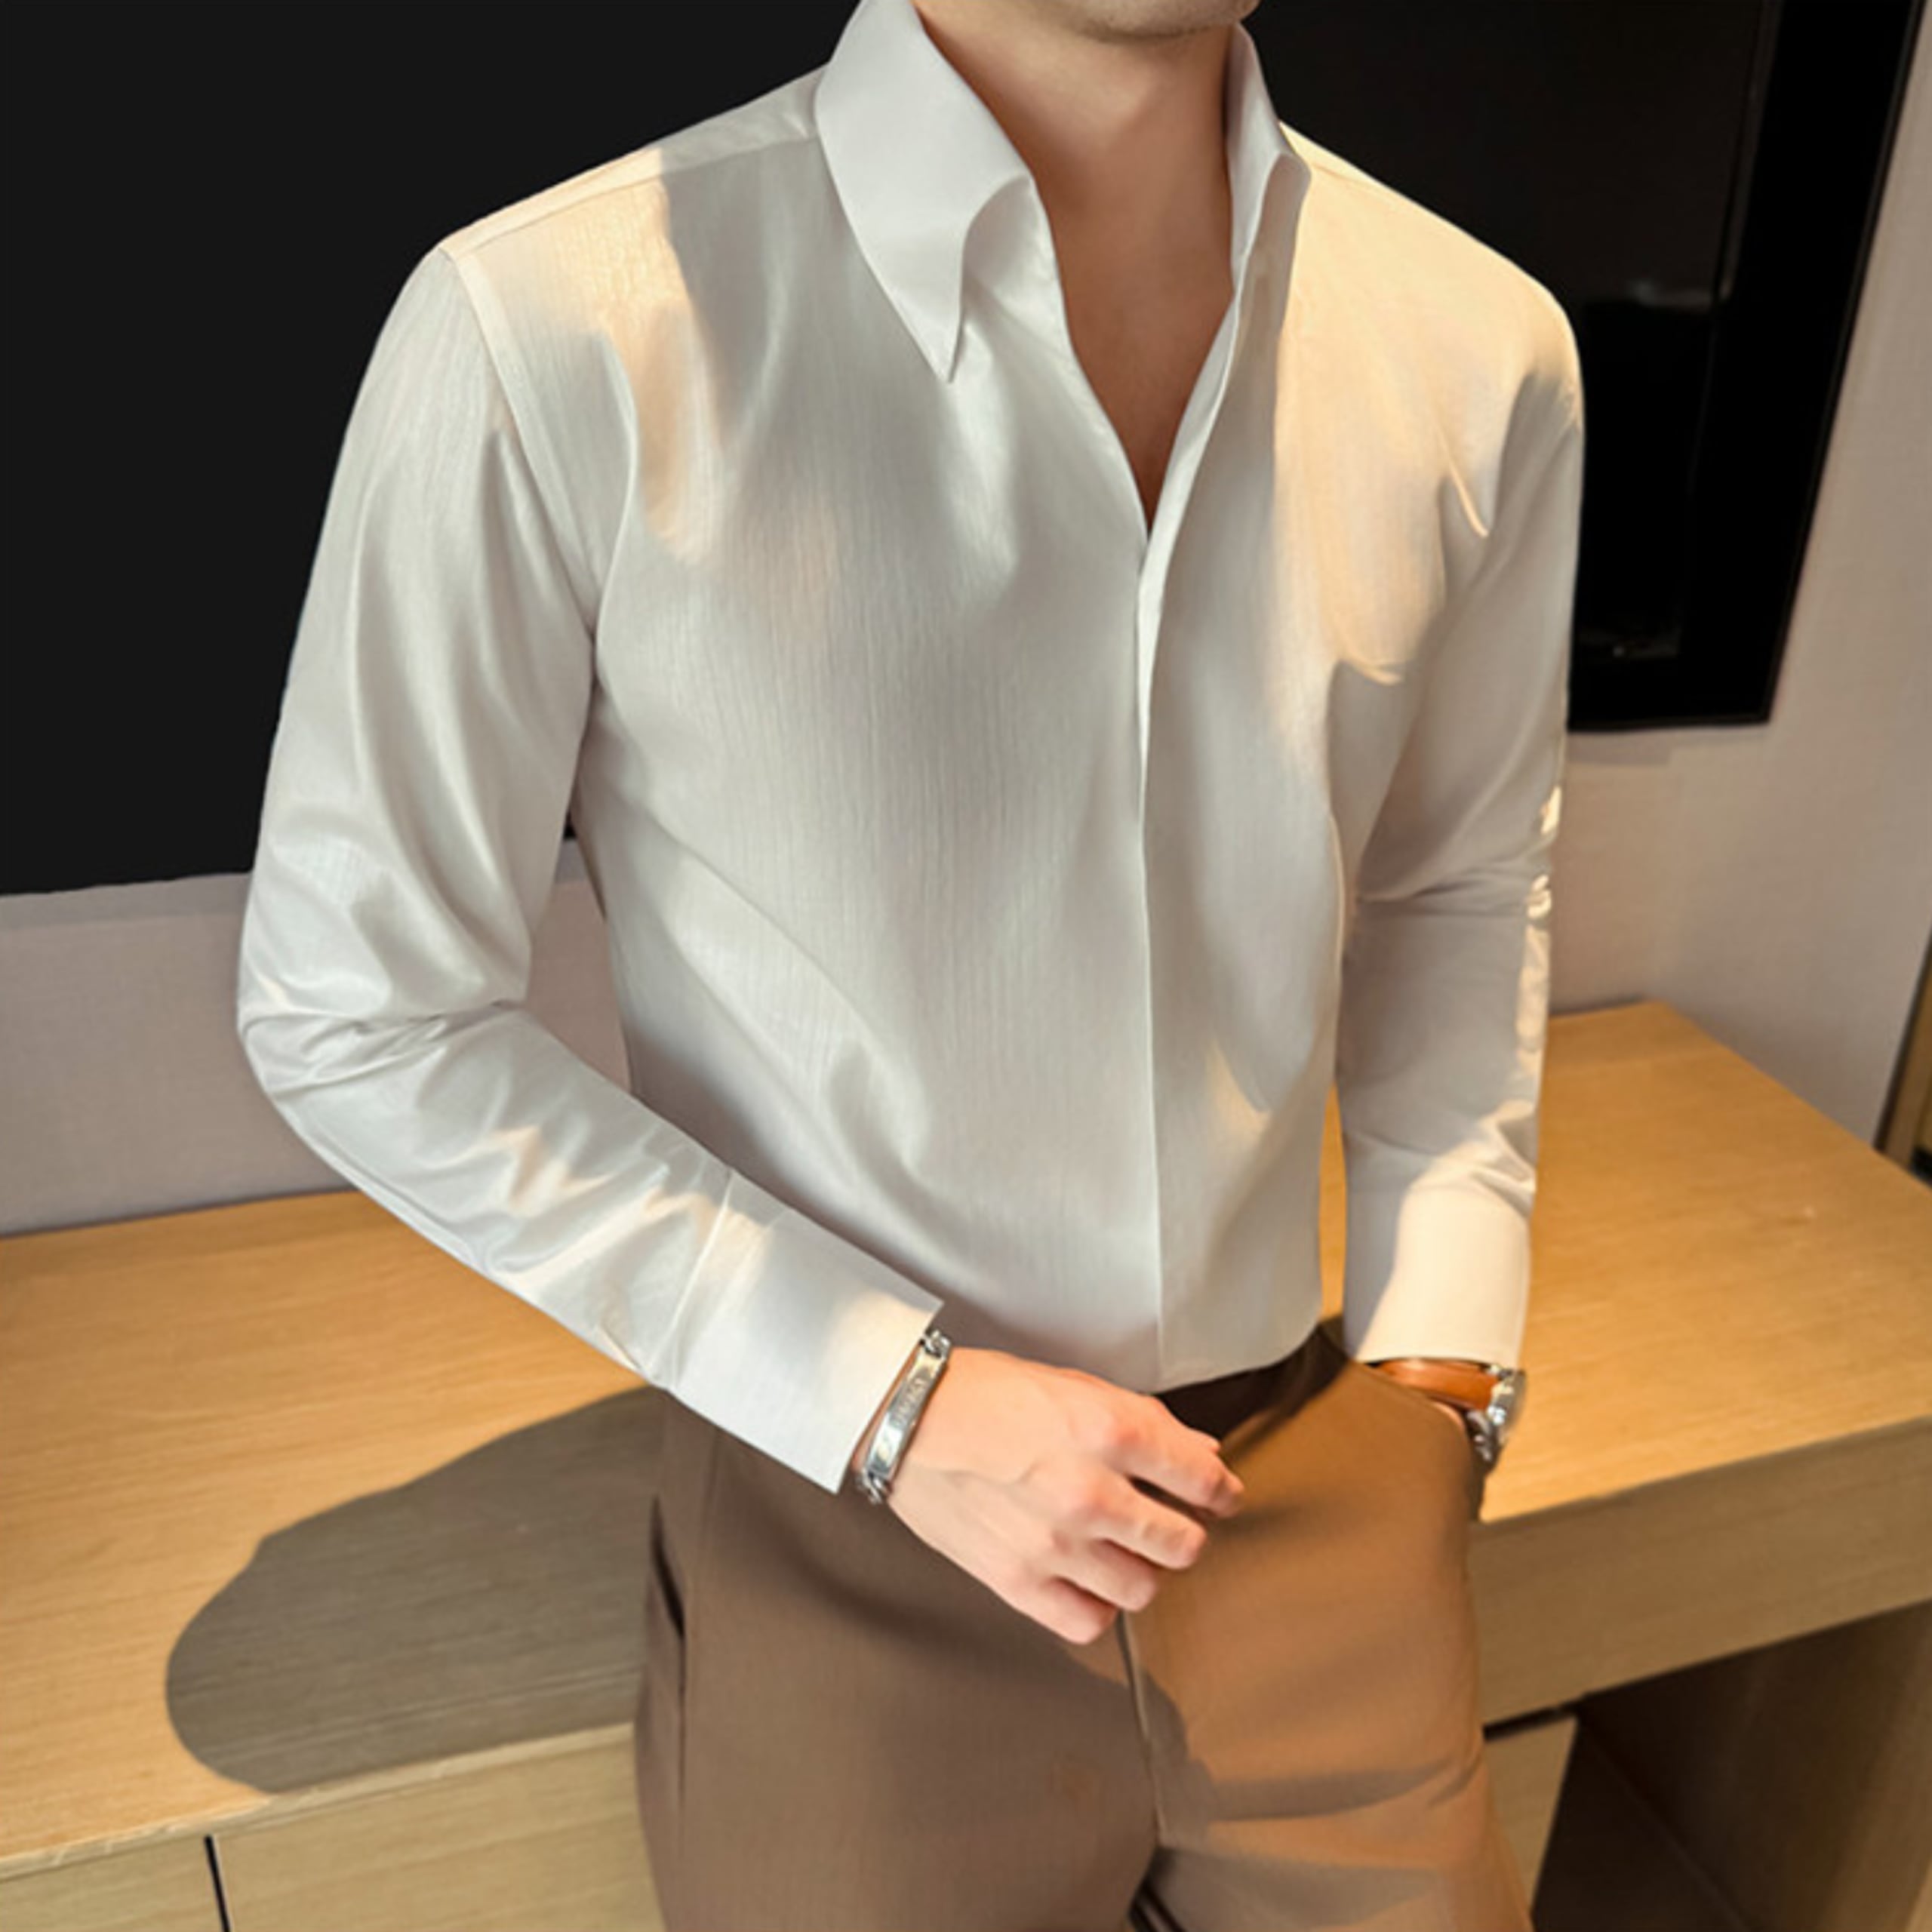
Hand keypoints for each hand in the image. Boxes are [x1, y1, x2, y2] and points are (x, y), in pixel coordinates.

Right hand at [866, 1344, 1246, 1645]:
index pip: (1202, 1478)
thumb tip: (1200, 1451)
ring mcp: (1054, 1543)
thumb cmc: (985, 1393)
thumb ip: (1144, 1421)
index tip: (1221, 1496)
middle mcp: (1090, 1491)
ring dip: (1144, 1572)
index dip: (1222, 1491)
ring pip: (1143, 1588)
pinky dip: (1098, 1607)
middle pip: (1183, 1544)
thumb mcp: (1075, 1384)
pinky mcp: (1017, 1580)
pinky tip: (1088, 1581)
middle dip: (1185, 1533)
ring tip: (1126, 1552)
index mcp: (1109, 1430)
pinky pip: (1088, 1622)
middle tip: (1170, 1524)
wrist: (908, 1418)